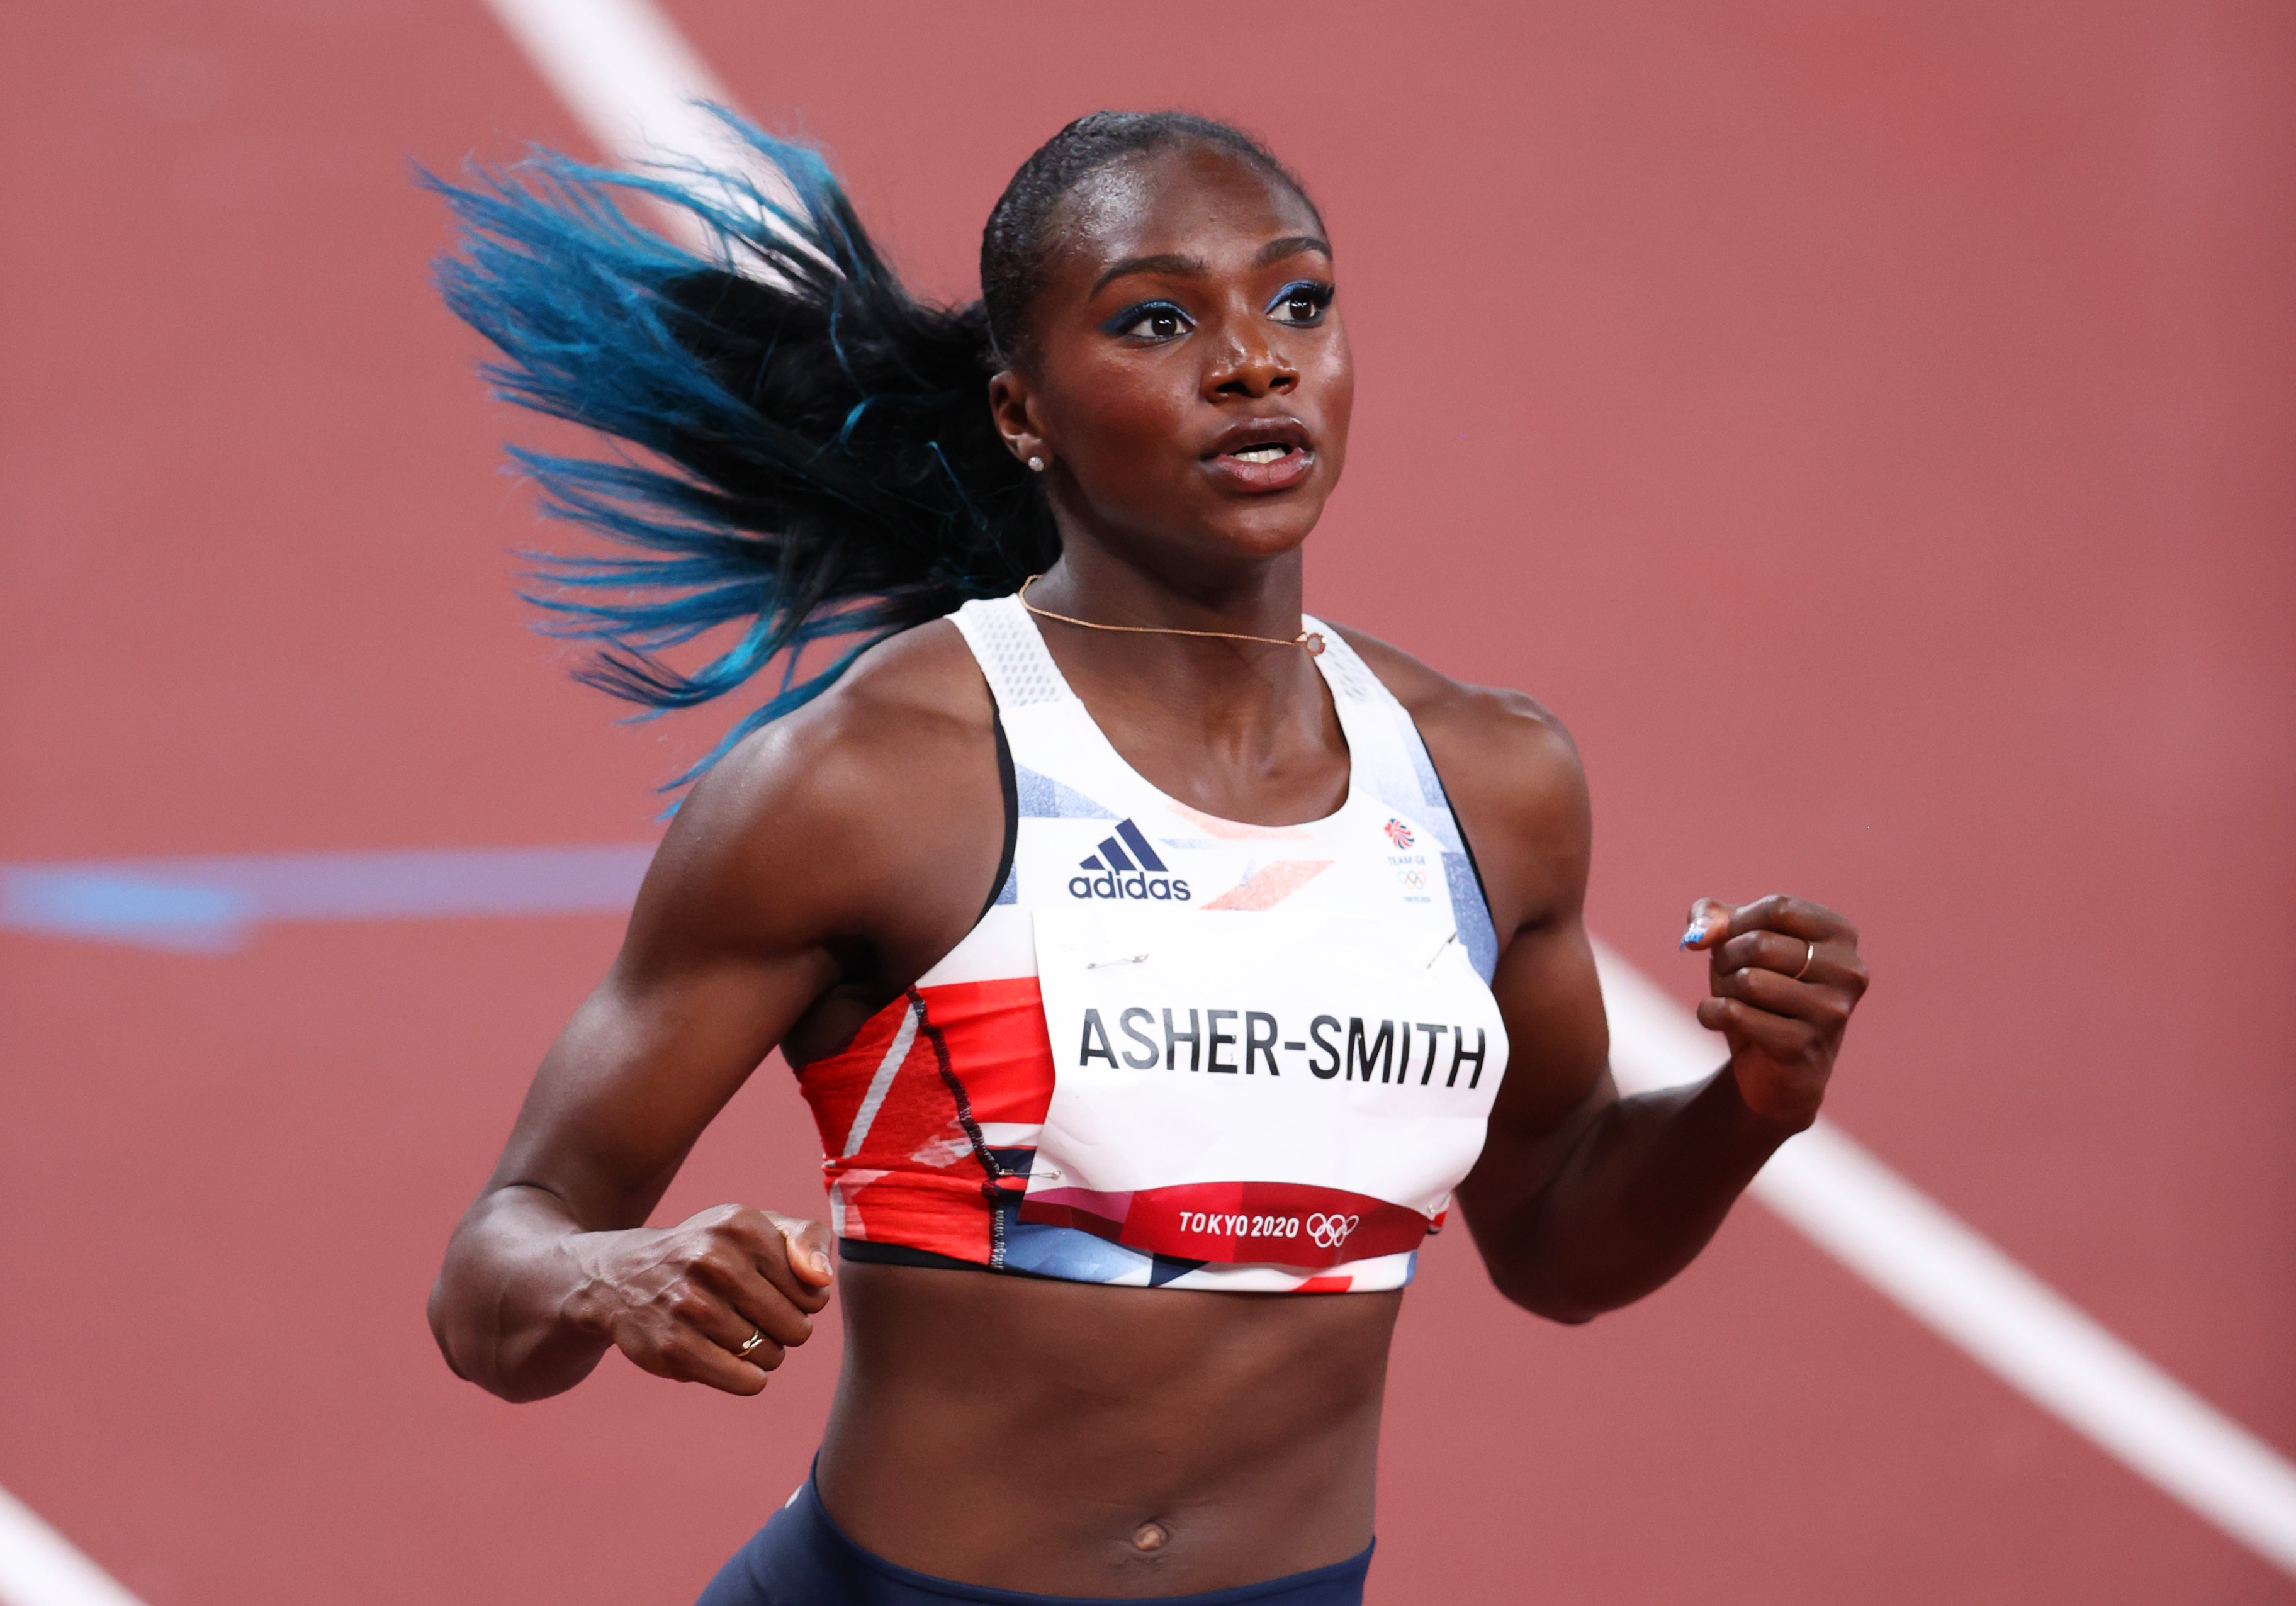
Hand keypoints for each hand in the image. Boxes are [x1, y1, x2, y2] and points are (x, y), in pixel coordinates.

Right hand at [569, 1204, 834, 1395]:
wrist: (625, 1277)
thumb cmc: (709, 1252)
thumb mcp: (755, 1227)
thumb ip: (806, 1240)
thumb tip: (821, 1281)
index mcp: (742, 1227)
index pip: (813, 1291)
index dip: (803, 1300)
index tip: (778, 1292)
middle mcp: (714, 1261)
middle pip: (796, 1327)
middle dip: (786, 1331)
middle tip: (758, 1318)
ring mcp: (691, 1306)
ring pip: (771, 1356)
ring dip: (764, 1353)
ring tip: (738, 1333)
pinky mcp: (674, 1348)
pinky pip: (745, 1381)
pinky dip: (747, 1378)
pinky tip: (731, 1359)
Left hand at [1680, 894, 1868, 1128]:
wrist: (1772, 1067)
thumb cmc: (1758, 992)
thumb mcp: (1735, 942)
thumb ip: (1712, 917)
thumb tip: (1699, 934)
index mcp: (1841, 936)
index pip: (1779, 907)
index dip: (1739, 923)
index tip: (1731, 941)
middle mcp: (1848, 972)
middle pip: (1760, 943)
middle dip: (1726, 958)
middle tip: (1728, 976)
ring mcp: (1831, 1012)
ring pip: (1749, 980)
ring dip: (1721, 988)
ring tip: (1731, 999)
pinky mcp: (1804, 1047)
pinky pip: (1736, 1014)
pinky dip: (1710, 1013)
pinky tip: (1717, 1020)